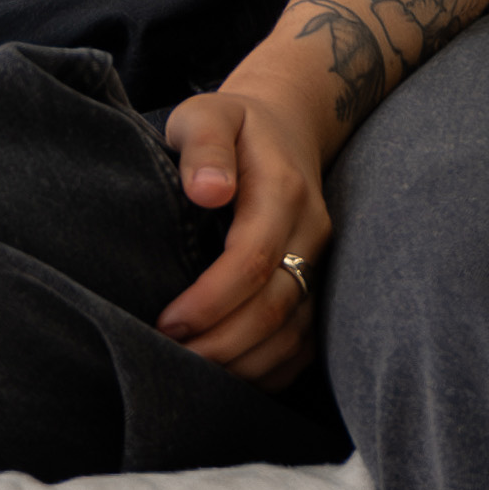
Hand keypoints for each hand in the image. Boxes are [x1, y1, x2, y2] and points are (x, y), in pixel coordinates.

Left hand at [156, 70, 337, 384]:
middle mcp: (312, 233)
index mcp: (283, 191)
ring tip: (191, 374)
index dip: (211, 300)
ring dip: (242, 364)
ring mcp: (322, 264)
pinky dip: (267, 371)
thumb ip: (205, 145)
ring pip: (293, 335)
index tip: (167, 322)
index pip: (254, 259)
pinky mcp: (320, 287)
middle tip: (167, 358)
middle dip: (222, 344)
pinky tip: (226, 377)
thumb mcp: (208, 112)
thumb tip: (207, 191)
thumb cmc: (232, 126)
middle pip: (276, 307)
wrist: (287, 128)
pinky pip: (304, 346)